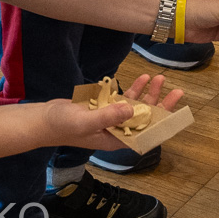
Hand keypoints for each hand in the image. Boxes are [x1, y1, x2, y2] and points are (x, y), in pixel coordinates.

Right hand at [32, 74, 184, 150]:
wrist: (43, 119)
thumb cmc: (62, 126)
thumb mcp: (86, 121)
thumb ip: (109, 116)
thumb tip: (132, 109)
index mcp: (115, 140)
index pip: (144, 134)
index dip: (162, 123)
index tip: (175, 111)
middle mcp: (116, 130)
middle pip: (144, 118)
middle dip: (159, 104)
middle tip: (175, 89)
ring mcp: (110, 118)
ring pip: (135, 106)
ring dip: (147, 93)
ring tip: (158, 77)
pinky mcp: (103, 108)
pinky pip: (123, 98)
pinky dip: (133, 89)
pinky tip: (141, 79)